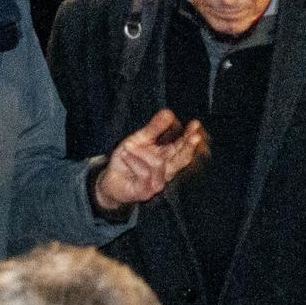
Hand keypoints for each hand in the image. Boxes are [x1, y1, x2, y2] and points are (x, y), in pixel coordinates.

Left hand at [93, 109, 207, 210]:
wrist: (110, 179)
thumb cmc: (127, 160)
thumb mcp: (139, 138)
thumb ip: (155, 127)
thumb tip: (169, 113)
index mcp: (167, 157)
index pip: (183, 146)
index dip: (190, 136)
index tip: (195, 124)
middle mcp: (166, 171)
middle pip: (182, 159)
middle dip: (189, 146)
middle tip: (194, 135)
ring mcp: (157, 183)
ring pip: (158, 163)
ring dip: (141, 152)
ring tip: (128, 147)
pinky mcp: (145, 191)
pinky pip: (144, 173)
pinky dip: (133, 160)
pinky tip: (126, 155)